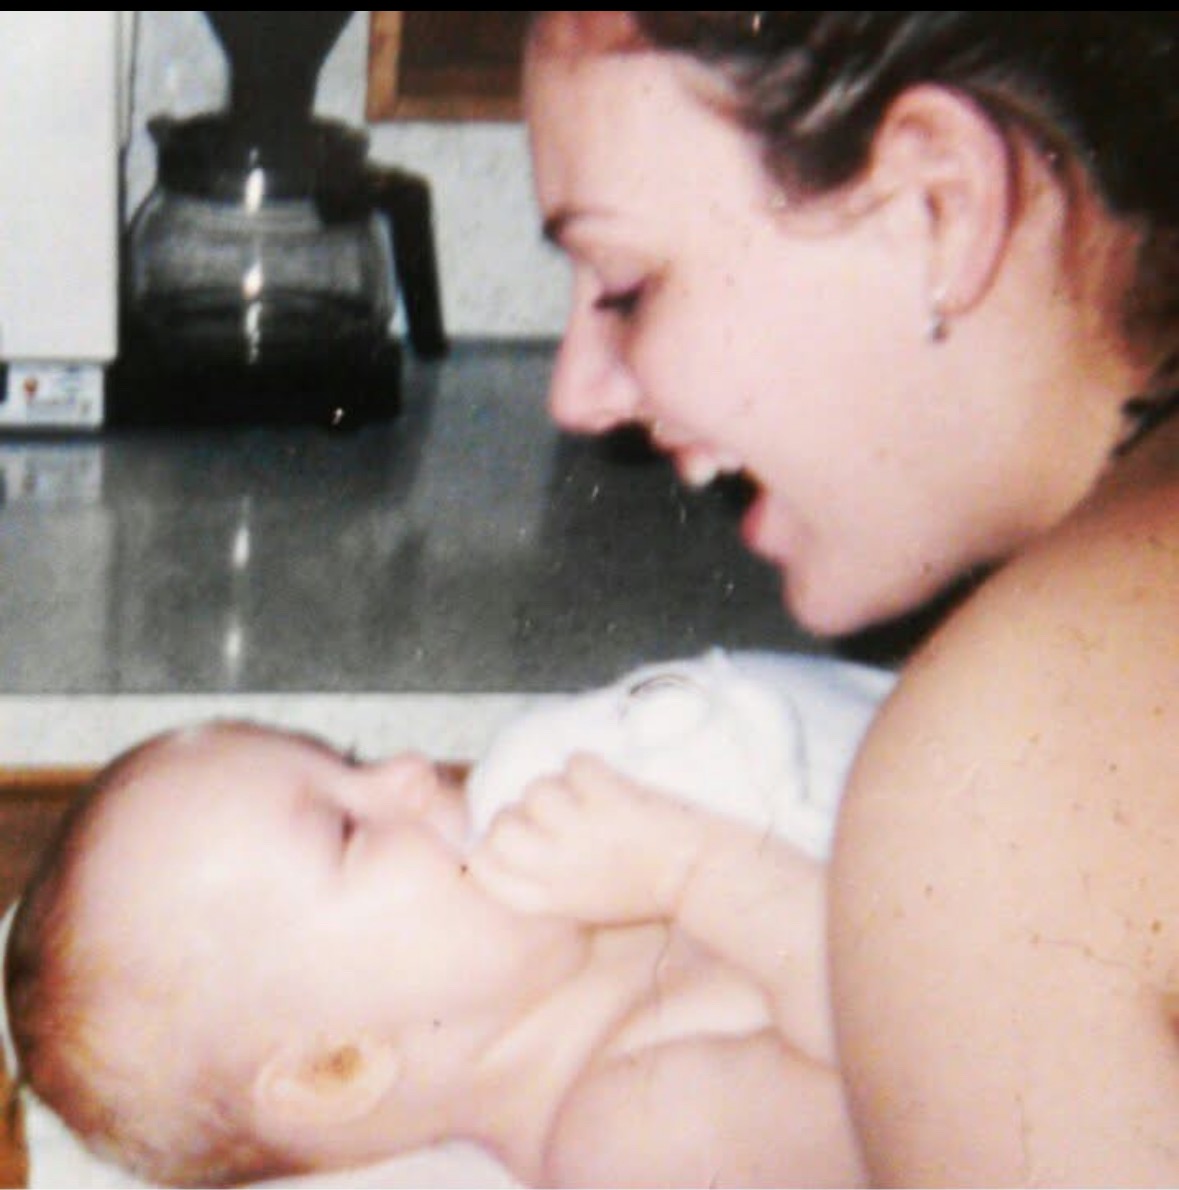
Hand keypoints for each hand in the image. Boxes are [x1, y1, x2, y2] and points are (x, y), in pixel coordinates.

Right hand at [467, 753, 706, 924]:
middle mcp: (556, 867)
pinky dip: (589, 765)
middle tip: (552, 810)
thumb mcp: (581, 901)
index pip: (485, 868)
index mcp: (548, 897)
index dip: (489, 845)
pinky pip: (575, 763)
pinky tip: (605, 781)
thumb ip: (544, 877)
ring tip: (587, 796)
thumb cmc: (642, 888)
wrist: (696, 875)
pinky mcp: (608, 800)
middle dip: (521, 810)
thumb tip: (508, 835)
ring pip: (538, 788)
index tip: (514, 835)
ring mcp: (581, 832)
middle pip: (500, 826)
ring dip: (560, 785)